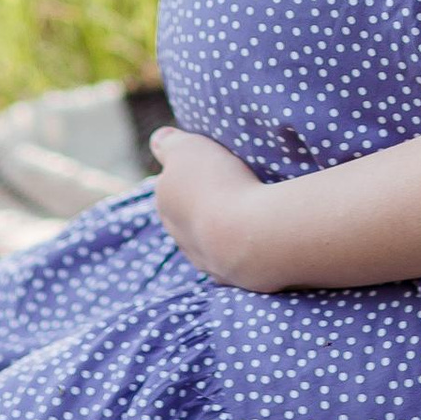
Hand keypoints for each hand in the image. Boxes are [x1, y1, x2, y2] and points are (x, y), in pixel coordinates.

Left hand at [150, 128, 287, 288]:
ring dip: (227, 229)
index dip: (191, 174)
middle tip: (234, 188)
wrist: (250, 235)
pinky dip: (247, 248)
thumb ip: (169, 144)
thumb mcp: (188, 148)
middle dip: (206, 204)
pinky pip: (238, 259)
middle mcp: (180, 236)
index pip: (171, 186)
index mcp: (166, 203)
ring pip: (212, 241)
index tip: (213, 166)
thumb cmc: (218, 184)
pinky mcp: (234, 278)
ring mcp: (207, 262)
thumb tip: (157, 140)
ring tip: (252, 212)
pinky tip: (263, 236)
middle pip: (189, 216)